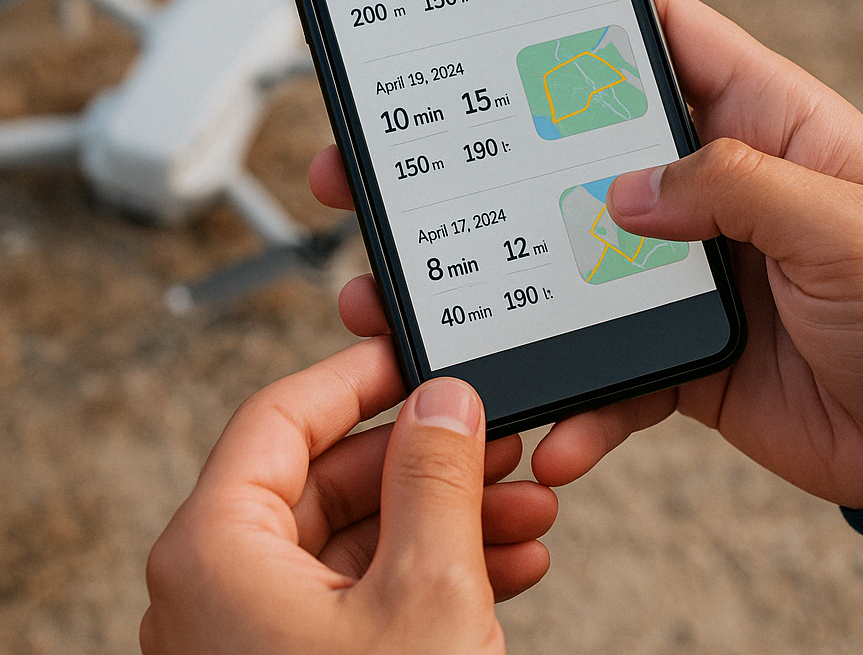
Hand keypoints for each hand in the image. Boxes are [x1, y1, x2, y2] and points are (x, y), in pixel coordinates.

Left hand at [141, 337, 556, 654]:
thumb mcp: (426, 593)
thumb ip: (436, 475)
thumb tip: (443, 399)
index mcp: (216, 548)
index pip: (283, 414)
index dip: (357, 376)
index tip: (415, 355)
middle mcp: (223, 584)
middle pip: (332, 476)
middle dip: (429, 459)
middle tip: (498, 441)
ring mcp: (259, 633)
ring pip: (360, 535)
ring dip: (448, 515)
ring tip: (528, 506)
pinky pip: (367, 591)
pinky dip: (436, 568)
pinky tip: (509, 558)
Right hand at [308, 0, 862, 508]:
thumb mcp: (848, 226)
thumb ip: (738, 189)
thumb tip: (624, 195)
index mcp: (760, 124)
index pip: (667, 37)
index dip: (590, 15)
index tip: (502, 14)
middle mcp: (710, 186)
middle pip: (581, 151)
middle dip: (492, 158)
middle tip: (398, 166)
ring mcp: (683, 267)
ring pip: (570, 257)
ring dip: (502, 284)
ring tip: (416, 307)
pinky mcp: (675, 346)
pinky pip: (608, 362)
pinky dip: (579, 396)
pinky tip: (551, 426)